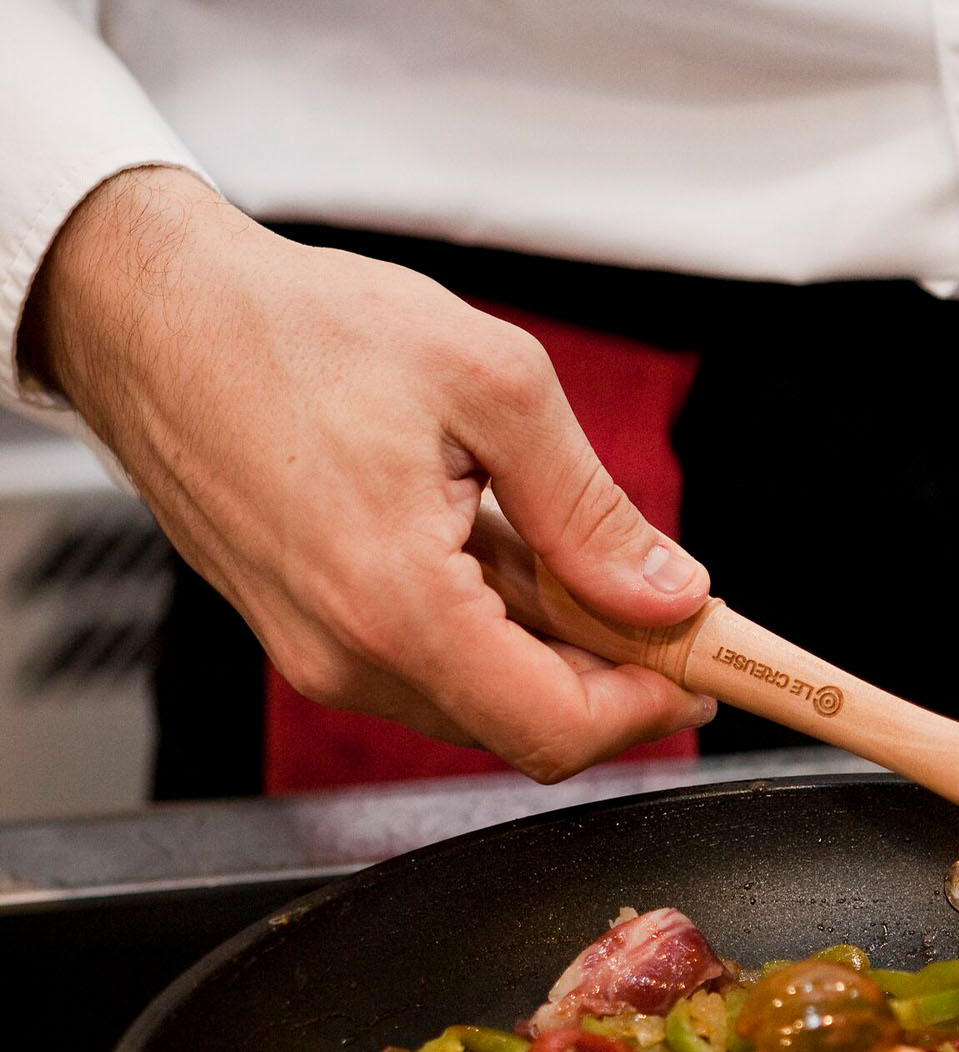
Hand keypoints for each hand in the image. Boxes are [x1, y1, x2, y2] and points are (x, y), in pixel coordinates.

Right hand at [20, 167, 715, 780]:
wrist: (155, 316)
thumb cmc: (295, 330)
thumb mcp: (491, 385)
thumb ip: (591, 512)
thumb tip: (667, 593)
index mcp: (396, 607)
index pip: (556, 729)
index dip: (649, 710)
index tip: (703, 669)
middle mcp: (348, 658)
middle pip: (528, 724)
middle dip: (616, 674)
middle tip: (669, 605)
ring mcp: (322, 657)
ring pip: (484, 697)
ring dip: (553, 646)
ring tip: (557, 543)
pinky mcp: (311, 638)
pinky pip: (433, 666)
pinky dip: (494, 628)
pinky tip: (495, 547)